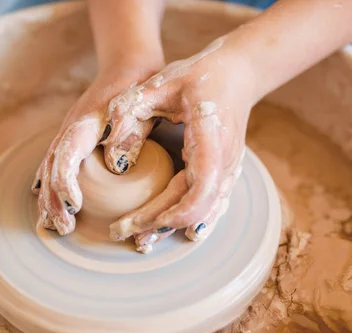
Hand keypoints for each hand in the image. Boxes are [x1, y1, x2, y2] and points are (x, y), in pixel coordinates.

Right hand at [31, 59, 162, 235]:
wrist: (129, 61)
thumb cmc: (140, 83)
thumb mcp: (142, 105)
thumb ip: (132, 132)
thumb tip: (118, 167)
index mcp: (85, 121)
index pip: (66, 156)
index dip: (66, 183)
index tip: (74, 206)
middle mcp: (71, 127)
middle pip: (52, 167)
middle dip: (54, 200)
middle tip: (63, 228)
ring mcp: (69, 132)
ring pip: (50, 168)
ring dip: (49, 198)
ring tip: (53, 226)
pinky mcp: (74, 137)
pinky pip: (55, 164)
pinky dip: (50, 186)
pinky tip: (51, 204)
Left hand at [104, 36, 257, 251]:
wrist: (238, 73)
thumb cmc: (199, 75)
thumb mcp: (161, 82)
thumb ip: (131, 109)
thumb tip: (112, 156)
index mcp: (212, 140)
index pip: (199, 189)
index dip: (173, 213)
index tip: (142, 223)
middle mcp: (225, 162)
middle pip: (195, 207)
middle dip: (158, 225)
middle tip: (120, 233)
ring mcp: (229, 170)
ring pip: (205, 211)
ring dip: (173, 228)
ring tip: (140, 241)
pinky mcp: (226, 172)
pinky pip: (211, 205)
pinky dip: (191, 222)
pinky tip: (172, 233)